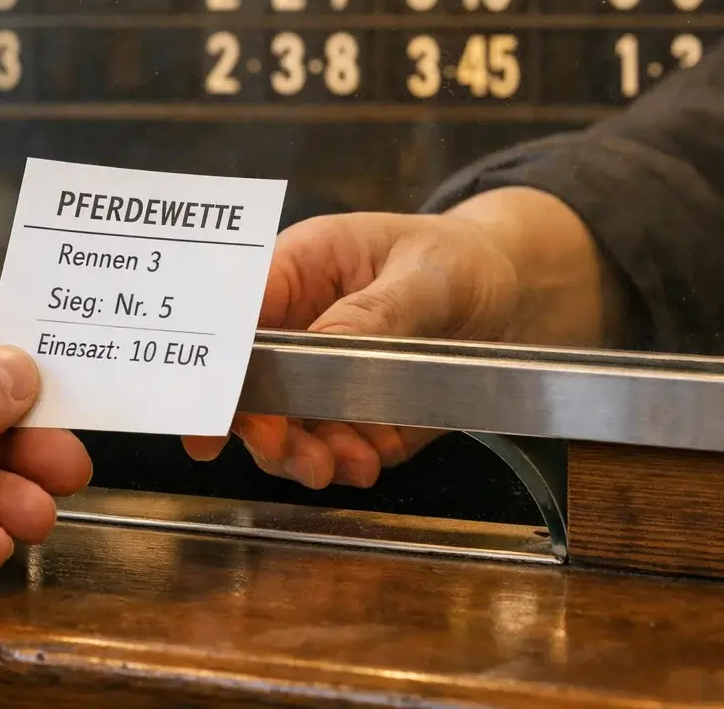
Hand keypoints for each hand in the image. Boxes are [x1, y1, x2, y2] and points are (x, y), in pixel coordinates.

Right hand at [183, 189, 611, 488]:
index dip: (213, 365)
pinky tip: (367, 459)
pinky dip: (342, 464)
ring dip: (300, 456)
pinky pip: (331, 451)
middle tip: (282, 448)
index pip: (233, 318)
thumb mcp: (423, 275)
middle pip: (246, 385)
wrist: (514, 298)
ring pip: (281, 429)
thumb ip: (372, 313)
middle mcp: (296, 327)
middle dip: (259, 424)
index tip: (209, 411)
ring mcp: (321, 378)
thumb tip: (320, 344)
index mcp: (297, 270)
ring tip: (338, 463)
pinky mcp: (354, 418)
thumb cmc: (458, 260)